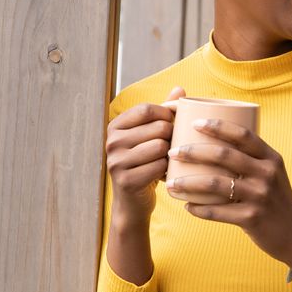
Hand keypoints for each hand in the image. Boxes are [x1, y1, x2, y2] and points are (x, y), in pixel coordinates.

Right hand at [105, 86, 183, 225]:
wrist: (133, 203)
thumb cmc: (146, 163)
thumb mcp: (152, 136)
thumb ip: (163, 111)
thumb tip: (180, 89)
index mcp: (115, 126)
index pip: (146, 108)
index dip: (167, 114)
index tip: (174, 124)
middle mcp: (111, 142)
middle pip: (157, 127)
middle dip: (172, 136)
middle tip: (172, 147)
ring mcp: (116, 162)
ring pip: (160, 146)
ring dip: (170, 154)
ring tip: (168, 159)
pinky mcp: (126, 181)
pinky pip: (159, 166)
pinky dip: (167, 170)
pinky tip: (165, 174)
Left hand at [165, 116, 291, 275]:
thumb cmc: (276, 201)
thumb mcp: (272, 174)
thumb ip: (251, 159)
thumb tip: (217, 143)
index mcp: (271, 158)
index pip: (243, 134)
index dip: (218, 126)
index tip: (195, 123)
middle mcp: (267, 173)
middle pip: (224, 155)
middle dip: (194, 151)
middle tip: (173, 152)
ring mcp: (260, 196)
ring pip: (216, 184)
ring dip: (188, 182)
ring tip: (170, 183)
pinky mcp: (252, 218)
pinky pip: (218, 212)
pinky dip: (199, 209)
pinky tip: (186, 206)